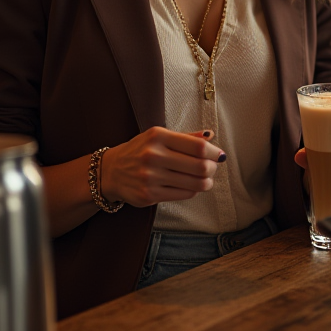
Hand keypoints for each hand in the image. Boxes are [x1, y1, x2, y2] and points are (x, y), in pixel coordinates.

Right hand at [100, 127, 224, 207]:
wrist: (110, 171)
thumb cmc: (140, 150)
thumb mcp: (159, 136)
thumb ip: (185, 137)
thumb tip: (210, 135)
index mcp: (158, 137)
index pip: (197, 146)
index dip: (213, 152)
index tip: (219, 155)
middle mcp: (153, 156)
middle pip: (199, 166)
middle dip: (212, 168)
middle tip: (213, 168)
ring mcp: (150, 177)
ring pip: (194, 183)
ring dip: (206, 182)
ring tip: (206, 179)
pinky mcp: (148, 195)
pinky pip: (183, 195)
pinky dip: (193, 190)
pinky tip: (192, 186)